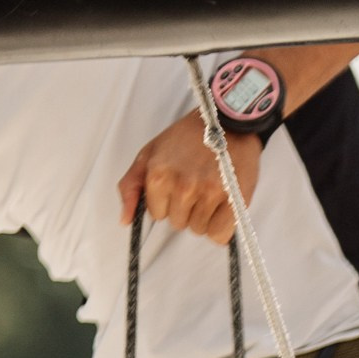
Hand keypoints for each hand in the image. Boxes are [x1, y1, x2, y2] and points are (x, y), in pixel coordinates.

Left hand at [116, 111, 259, 241]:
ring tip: (210, 192)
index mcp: (159, 175)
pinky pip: (219, 234)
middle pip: (179, 223)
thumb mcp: (150, 153)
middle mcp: (182, 186)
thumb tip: (125, 220)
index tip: (177, 186)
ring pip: (199, 229)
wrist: (226, 122)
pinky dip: (221, 228)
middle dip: (186, 209)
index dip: (167, 202)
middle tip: (196, 185)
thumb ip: (131, 185)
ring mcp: (209, 194)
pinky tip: (223, 208)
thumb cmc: (187, 137)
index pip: (157, 214)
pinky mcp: (233, 201)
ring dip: (204, 217)